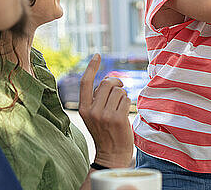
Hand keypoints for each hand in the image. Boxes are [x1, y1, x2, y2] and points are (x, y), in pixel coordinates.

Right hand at [78, 53, 133, 167]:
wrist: (112, 155)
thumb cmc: (105, 132)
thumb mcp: (94, 116)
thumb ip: (97, 99)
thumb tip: (109, 81)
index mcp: (83, 108)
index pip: (86, 83)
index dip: (92, 67)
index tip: (97, 55)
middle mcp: (92, 110)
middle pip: (106, 84)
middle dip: (115, 83)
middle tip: (120, 88)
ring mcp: (104, 115)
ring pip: (118, 91)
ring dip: (123, 96)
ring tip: (120, 109)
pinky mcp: (117, 118)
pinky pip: (126, 100)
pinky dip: (127, 104)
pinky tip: (124, 115)